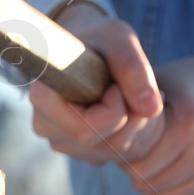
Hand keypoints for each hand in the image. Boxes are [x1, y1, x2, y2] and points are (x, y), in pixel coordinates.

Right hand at [28, 3, 163, 165]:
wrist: (90, 46)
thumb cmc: (100, 39)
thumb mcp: (119, 40)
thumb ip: (135, 69)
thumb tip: (151, 108)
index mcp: (43, 98)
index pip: (85, 130)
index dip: (114, 108)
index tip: (116, 82)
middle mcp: (47, 127)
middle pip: (106, 145)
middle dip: (135, 118)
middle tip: (136, 86)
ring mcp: (64, 143)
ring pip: (118, 152)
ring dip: (142, 124)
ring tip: (135, 92)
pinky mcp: (84, 151)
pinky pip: (121, 155)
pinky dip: (140, 134)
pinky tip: (133, 107)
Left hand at [123, 43, 193, 194]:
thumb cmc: (187, 85)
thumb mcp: (157, 85)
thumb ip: (126, 110)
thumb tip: (82, 141)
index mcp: (188, 122)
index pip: (135, 166)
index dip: (122, 155)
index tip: (126, 140)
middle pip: (146, 184)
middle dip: (135, 168)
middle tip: (139, 149)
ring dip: (153, 179)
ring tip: (156, 154)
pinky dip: (173, 186)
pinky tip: (176, 162)